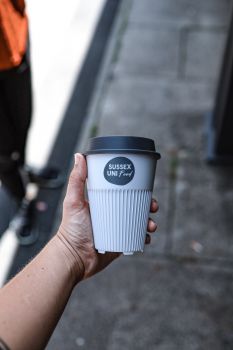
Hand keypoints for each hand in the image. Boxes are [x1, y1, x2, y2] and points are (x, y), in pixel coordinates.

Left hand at [57, 153, 157, 281]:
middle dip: (148, 205)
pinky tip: (146, 237)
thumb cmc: (71, 229)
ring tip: (151, 225)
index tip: (145, 187)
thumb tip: (79, 156)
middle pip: (135, 206)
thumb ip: (76, 179)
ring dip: (150, 221)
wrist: (74, 258)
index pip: (123, 191)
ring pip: (139, 222)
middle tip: (153, 206)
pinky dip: (144, 237)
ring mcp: (117, 229)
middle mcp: (112, 214)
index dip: (136, 188)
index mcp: (103, 202)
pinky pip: (137, 238)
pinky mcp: (121, 243)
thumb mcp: (73, 201)